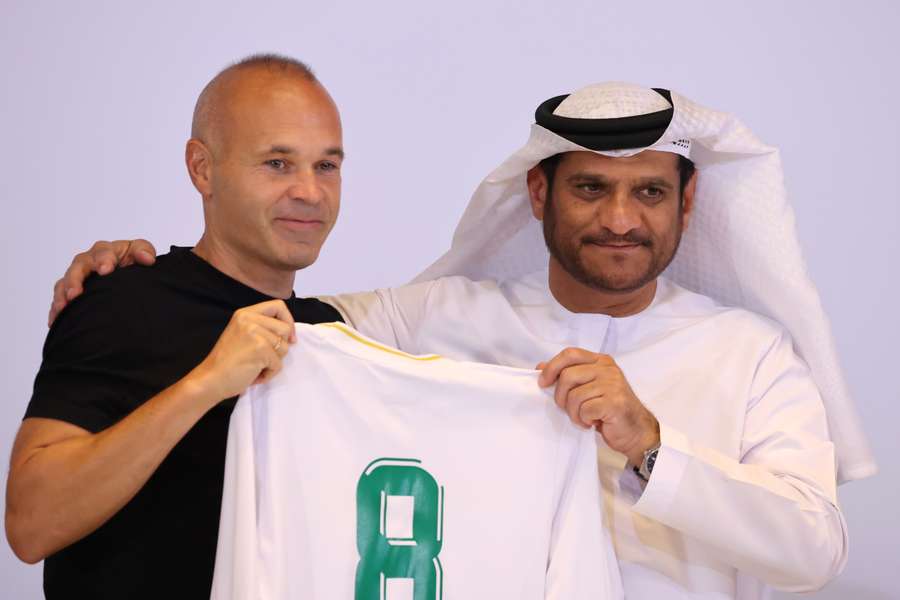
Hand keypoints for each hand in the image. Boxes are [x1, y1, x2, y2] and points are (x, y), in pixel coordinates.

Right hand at [49, 239, 156, 325]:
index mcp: (106, 251)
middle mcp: (88, 261)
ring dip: (62, 295)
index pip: (103, 252)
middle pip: (78, 267)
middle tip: (76, 294)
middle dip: (76, 280)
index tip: (106, 271)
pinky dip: (56, 309)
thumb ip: (144, 252)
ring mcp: (77, 277)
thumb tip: (147, 259)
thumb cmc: (133, 263)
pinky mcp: (70, 292)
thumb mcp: (141, 254)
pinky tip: (56, 320)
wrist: (127, 279)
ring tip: (63, 307)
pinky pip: (59, 299)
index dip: (103, 260)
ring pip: (65, 283)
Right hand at [186, 300, 296, 404]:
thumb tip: (290, 333)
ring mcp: (255, 333)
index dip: (288, 320)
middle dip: (280, 347)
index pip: (278, 306)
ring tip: (255, 366)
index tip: (288, 336)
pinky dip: (269, 374)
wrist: (211, 380)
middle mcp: (249, 319)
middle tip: (263, 358)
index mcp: (245, 314)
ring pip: (284, 347)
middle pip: (285, 328)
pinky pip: (278, 364)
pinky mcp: (260, 349)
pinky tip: (253, 375)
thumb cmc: (227, 362)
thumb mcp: (242, 334)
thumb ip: (262, 328)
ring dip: (273, 362)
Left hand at [538, 348, 659, 465]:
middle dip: (560, 397)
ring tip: (584, 417)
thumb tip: (540, 366)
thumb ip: (568, 374)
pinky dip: (583, 420)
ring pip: (574, 396)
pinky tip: (592, 423)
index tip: (543, 382)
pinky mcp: (614, 402)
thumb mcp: (588, 387)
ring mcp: (613, 385)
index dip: (552, 367)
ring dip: (573, 413)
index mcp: (601, 361)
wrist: (636, 430)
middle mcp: (608, 369)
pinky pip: (584, 410)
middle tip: (569, 408)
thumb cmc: (609, 409)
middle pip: (567, 376)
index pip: (570, 354)